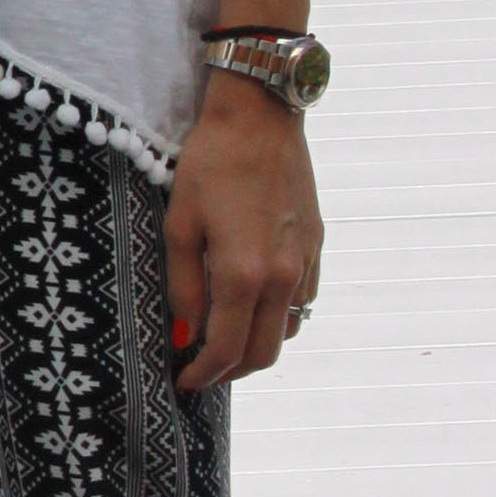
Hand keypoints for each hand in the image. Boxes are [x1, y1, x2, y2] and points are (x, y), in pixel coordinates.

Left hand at [164, 76, 320, 390]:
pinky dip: (278, 315)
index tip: (184, 380)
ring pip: (287, 331)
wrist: (261, 116)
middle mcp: (281, 277)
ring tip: (225, 335)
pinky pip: (302, 300)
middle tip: (202, 368)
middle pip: (264, 354)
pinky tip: (253, 302)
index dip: (203, 375)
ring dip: (257, 344)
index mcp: (242, 275)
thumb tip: (185, 333)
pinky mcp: (316, 245)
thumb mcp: (180, 224)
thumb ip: (183, 287)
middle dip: (231, 372)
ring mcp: (304, 262)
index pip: (226, 351)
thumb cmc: (211, 164)